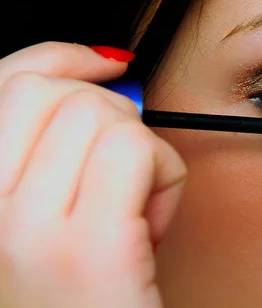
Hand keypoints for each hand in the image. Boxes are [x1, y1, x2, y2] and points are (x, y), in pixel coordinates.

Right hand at [0, 42, 186, 307]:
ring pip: (107, 117)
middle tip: (124, 176)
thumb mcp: (50, 214)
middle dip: (114, 119)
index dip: (62, 58)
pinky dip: (165, 176)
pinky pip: (137, 151)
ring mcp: (26, 231)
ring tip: (136, 209)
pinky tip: (153, 222)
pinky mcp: (86, 249)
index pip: (9, 84)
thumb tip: (103, 73)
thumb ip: (53, 146)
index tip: (106, 64)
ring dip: (143, 153)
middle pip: (62, 94)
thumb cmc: (83, 296)